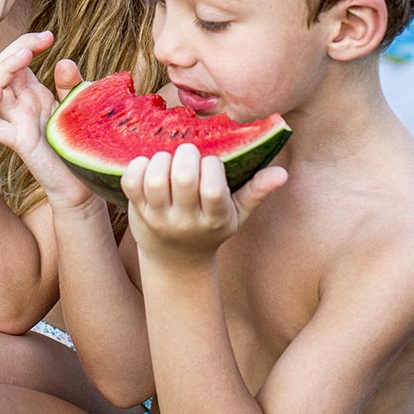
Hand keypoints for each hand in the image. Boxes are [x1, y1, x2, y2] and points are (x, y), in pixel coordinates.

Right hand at [0, 32, 93, 206]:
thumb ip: (70, 84)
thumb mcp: (79, 105)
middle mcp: (20, 104)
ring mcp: (16, 122)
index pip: (17, 59)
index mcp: (32, 92)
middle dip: (14, 50)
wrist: (84, 181)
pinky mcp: (18, 141)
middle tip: (36, 45)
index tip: (49, 36)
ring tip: (22, 60)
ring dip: (1, 71)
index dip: (26, 42)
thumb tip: (63, 60)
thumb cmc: (79, 143)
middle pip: (0, 69)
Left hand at [122, 143, 287, 261]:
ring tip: (168, 158)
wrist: (176, 261)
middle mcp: (185, 219)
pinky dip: (136, 166)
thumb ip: (257, 192)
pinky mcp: (137, 211)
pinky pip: (131, 183)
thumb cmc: (211, 228)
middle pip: (182, 179)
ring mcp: (158, 217)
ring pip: (154, 180)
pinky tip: (148, 164)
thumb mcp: (238, 215)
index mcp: (214, 218)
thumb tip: (282, 173)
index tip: (211, 161)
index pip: (213, 189)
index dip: (211, 167)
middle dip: (185, 156)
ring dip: (160, 159)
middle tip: (187, 152)